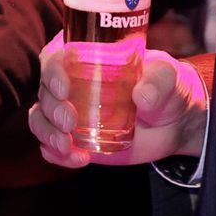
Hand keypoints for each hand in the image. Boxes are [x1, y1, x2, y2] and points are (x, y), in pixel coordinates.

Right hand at [27, 32, 208, 166]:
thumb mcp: (169, 76)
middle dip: (51, 108)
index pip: (56, 57)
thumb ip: (159, 80)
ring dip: (46, 133)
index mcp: (88, 58)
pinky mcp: (77, 139)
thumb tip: (142, 97)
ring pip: (41, 118)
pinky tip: (77, 159)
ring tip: (68, 147)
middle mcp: (73, 83)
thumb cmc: (168, 87)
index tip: (63, 86)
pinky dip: (55, 154)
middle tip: (70, 122)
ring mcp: (72, 112)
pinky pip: (52, 146)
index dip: (53, 70)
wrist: (175, 122)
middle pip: (44, 91)